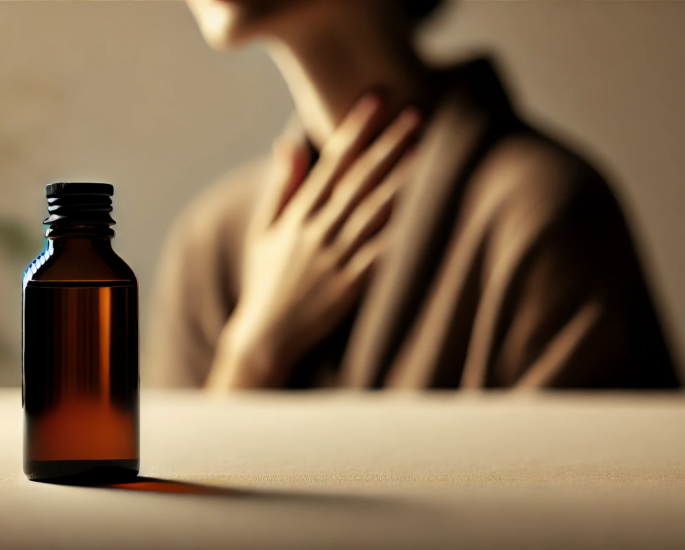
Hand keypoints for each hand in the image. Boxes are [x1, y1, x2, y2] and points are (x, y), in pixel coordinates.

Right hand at [206, 95, 421, 388]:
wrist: (265, 337)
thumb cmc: (266, 281)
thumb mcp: (263, 231)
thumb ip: (282, 187)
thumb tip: (287, 143)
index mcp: (298, 215)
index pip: (330, 163)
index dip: (354, 129)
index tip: (376, 98)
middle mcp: (317, 231)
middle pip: (358, 180)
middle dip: (387, 144)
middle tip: (416, 112)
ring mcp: (335, 259)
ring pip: (373, 211)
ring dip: (400, 178)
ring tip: (426, 150)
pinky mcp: (350, 286)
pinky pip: (380, 253)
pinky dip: (399, 231)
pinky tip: (421, 209)